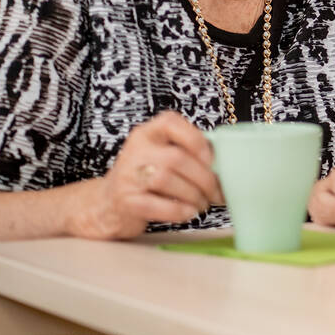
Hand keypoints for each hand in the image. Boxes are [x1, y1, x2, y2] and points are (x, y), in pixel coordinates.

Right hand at [74, 110, 222, 239]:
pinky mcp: (126, 202)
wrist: (107, 204)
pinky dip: (179, 210)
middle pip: (177, 158)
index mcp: (147, 133)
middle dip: (205, 179)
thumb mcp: (161, 155)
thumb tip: (227, 163)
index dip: (196, 139)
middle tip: (217, 193)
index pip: (170, 122)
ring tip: (203, 204)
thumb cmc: (146, 178)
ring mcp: (127, 176)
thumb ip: (186, 152)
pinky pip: (158, 205)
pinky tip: (189, 212)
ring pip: (168, 180)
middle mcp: (135, 150)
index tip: (211, 159)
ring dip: (194, 196)